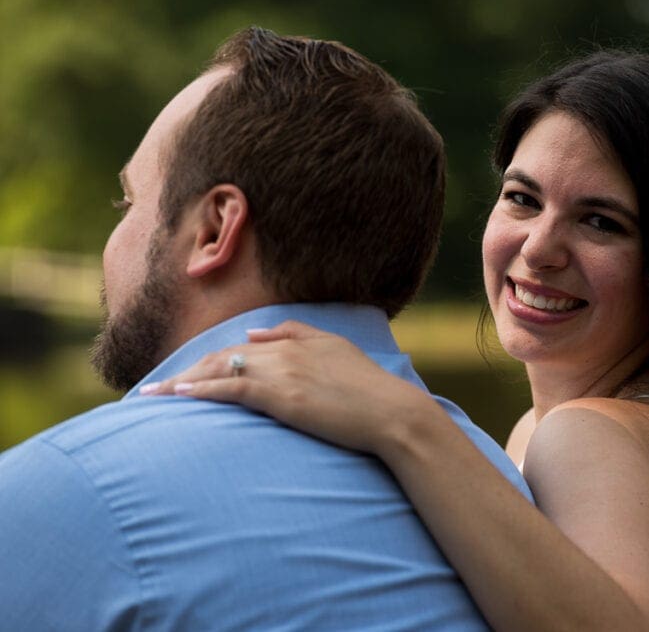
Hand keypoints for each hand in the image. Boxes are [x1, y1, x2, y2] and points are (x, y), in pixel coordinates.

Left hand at [143, 320, 434, 454]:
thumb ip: (300, 336)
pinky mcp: (281, 396)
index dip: (213, 360)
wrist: (394, 413)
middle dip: (187, 370)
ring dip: (183, 381)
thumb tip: (257, 335)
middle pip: (224, 356)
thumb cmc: (373, 392)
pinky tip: (180, 396)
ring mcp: (283, 372)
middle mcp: (287, 350)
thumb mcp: (339, 352)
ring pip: (221, 370)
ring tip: (154, 395)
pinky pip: (232, 388)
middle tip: (156, 387)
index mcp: (302, 339)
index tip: (190, 373)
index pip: (245, 347)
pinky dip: (202, 390)